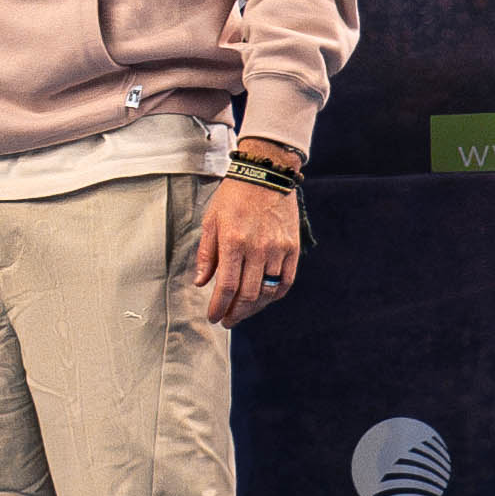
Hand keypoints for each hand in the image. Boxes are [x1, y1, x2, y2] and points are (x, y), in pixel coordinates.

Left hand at [197, 169, 304, 325]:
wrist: (265, 175)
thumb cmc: (233, 197)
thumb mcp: (211, 221)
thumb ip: (207, 254)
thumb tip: (201, 282)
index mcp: (233, 242)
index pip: (226, 286)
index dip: (219, 306)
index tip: (214, 317)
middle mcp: (257, 249)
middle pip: (248, 294)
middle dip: (236, 312)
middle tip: (227, 320)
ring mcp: (278, 250)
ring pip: (268, 291)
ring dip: (255, 308)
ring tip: (243, 312)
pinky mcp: (293, 249)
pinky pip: (286, 281)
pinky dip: (275, 295)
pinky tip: (265, 300)